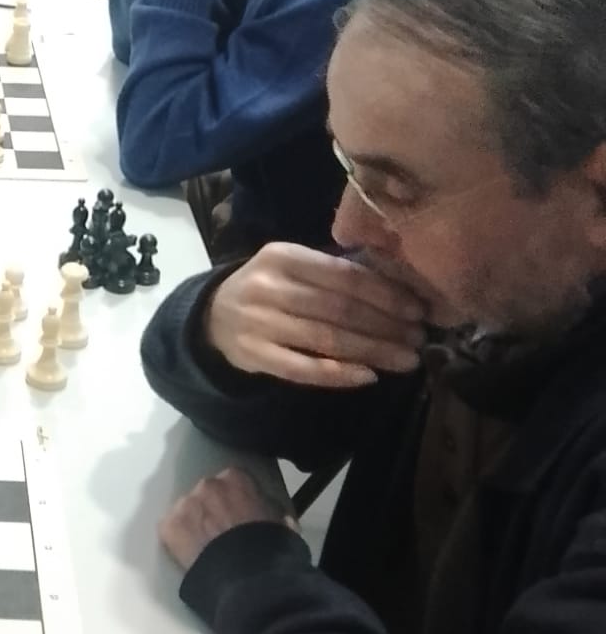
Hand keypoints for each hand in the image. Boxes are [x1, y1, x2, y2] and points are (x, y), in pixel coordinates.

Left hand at [159, 466, 298, 573]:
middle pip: (207, 493)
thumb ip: (271, 510)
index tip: (239, 513)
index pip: (234, 480)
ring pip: (187, 510)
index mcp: (236, 478)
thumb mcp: (283, 523)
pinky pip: (171, 529)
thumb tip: (272, 512)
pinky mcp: (168, 526)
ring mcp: (185, 504)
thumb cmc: (270, 548)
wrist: (247, 576)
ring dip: (194, 523)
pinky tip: (190, 554)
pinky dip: (179, 540)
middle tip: (221, 531)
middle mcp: (207, 484)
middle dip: (213, 508)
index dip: (237, 499)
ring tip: (205, 545)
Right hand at [206, 242, 428, 388]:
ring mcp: (259, 324)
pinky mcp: (254, 356)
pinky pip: (304, 369)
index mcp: (283, 257)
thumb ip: (333, 272)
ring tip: (407, 360)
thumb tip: (398, 289)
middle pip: (339, 310)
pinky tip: (368, 376)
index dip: (385, 294)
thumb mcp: (293, 267)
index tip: (418, 309)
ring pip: (327, 340)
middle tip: (420, 339)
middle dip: (386, 326)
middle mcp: (269, 288)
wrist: (213, 315)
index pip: (344, 276)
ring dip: (373, 351)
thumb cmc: (269, 288)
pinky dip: (339, 374)